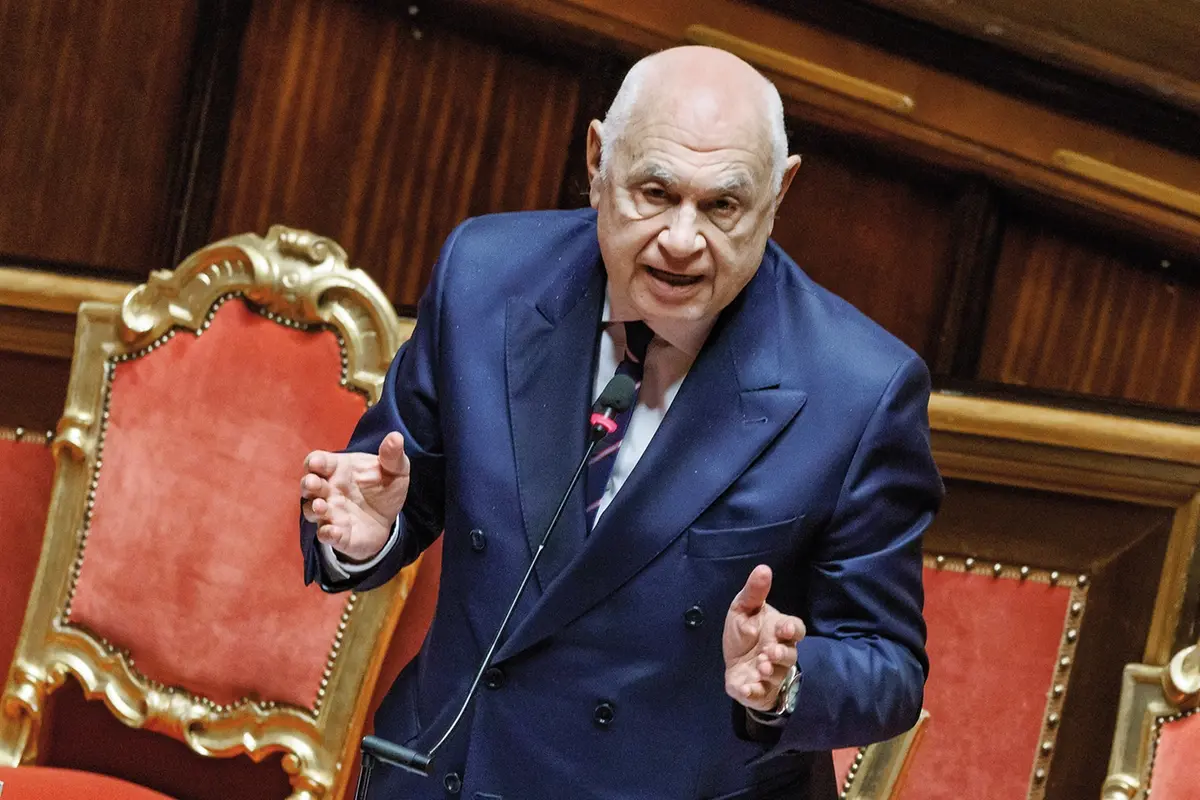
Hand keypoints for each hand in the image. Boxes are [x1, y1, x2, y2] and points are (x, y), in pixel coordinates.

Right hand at [300, 432, 409, 560]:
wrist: (389, 518)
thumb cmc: (384, 487)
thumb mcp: (395, 469)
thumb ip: (392, 456)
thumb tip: (396, 437)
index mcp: (338, 469)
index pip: (318, 461)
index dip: (315, 461)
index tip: (317, 462)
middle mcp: (328, 490)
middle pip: (309, 485)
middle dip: (308, 483)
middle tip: (312, 483)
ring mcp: (330, 512)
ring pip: (311, 510)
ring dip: (313, 509)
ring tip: (321, 506)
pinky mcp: (337, 534)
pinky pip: (326, 534)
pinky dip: (327, 533)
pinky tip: (332, 531)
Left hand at [723, 564, 805, 711]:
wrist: (734, 663)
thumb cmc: (744, 633)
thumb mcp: (743, 609)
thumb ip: (754, 592)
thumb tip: (763, 568)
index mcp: (779, 632)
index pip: (796, 629)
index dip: (792, 629)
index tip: (784, 628)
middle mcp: (780, 654)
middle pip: (790, 655)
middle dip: (782, 653)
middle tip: (770, 651)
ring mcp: (770, 674)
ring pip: (777, 675)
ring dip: (770, 671)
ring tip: (761, 665)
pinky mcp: (757, 690)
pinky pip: (759, 694)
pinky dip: (753, 692)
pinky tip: (746, 688)